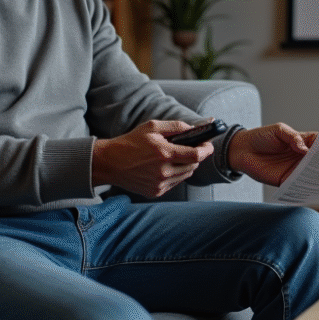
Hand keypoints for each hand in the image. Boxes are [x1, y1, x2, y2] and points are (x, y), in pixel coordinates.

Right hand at [92, 119, 213, 197]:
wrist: (110, 163)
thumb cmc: (131, 142)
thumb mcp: (152, 127)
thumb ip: (176, 126)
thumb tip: (195, 128)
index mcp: (164, 154)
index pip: (196, 155)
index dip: (206, 149)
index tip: (208, 144)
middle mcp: (163, 172)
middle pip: (193, 166)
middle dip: (196, 156)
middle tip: (192, 148)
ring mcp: (159, 184)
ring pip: (186, 175)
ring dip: (187, 165)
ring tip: (176, 156)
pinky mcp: (156, 192)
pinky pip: (175, 183)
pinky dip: (175, 174)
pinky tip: (165, 167)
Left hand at [227, 123, 316, 186]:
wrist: (242, 150)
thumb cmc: (261, 137)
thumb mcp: (279, 130)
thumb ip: (293, 137)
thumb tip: (305, 149)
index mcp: (302, 142)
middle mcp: (301, 156)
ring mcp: (295, 169)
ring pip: (311, 173)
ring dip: (318, 175)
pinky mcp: (286, 180)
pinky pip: (298, 184)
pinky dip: (305, 185)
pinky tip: (311, 186)